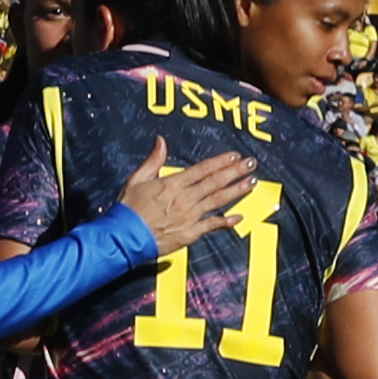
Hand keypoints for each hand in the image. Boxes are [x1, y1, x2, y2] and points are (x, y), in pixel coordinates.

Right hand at [119, 138, 259, 252]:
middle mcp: (185, 198)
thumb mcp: (137, 179)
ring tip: (252, 183)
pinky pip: (212, 225)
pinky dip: (226, 221)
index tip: (235, 156)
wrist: (125, 237)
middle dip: (235, 172)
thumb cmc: (129, 209)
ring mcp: (189, 216)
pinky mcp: (190, 233)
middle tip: (251, 164)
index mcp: (173, 184)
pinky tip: (239, 216)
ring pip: (218, 201)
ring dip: (237, 191)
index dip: (220, 162)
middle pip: (215, 182)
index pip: (202, 169)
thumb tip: (161, 141)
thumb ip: (153, 160)